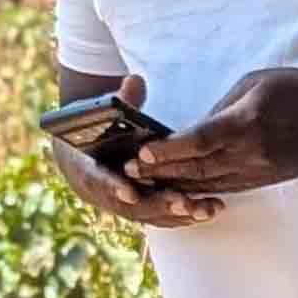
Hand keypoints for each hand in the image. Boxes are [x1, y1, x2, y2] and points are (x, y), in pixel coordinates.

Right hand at [50, 75, 222, 228]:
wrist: (85, 161)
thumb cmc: (94, 134)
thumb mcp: (100, 116)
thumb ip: (120, 101)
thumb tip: (135, 80)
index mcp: (88, 169)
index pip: (99, 181)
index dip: (113, 187)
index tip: (129, 192)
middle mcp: (108, 194)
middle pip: (133, 206)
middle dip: (159, 204)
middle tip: (182, 202)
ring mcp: (127, 207)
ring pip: (154, 215)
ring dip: (180, 214)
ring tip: (206, 208)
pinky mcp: (145, 211)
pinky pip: (166, 217)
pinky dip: (187, 215)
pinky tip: (211, 209)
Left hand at [130, 65, 297, 195]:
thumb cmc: (296, 90)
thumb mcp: (254, 83)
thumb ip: (222, 108)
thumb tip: (195, 130)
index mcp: (248, 123)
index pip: (199, 140)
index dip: (168, 149)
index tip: (141, 152)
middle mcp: (251, 153)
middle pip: (197, 167)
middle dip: (160, 170)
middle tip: (128, 171)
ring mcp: (258, 171)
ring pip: (207, 182)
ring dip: (174, 184)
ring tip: (144, 184)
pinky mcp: (263, 180)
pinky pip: (224, 188)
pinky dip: (198, 190)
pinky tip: (177, 190)